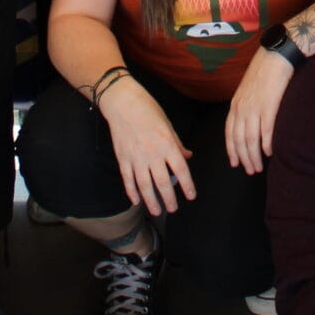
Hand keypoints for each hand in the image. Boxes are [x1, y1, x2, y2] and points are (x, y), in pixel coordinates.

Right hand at [100, 77, 196, 214]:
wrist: (123, 103)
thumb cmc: (148, 110)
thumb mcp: (168, 125)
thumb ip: (178, 144)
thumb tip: (188, 157)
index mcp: (167, 144)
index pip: (181, 170)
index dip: (187, 185)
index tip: (191, 196)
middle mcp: (152, 153)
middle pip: (163, 182)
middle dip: (169, 199)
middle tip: (173, 209)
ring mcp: (136, 157)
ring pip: (145, 185)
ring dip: (151, 201)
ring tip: (157, 211)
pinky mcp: (123, 158)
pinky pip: (128, 179)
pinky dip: (132, 192)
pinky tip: (136, 201)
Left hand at [224, 42, 296, 173]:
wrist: (275, 56)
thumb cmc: (263, 72)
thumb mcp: (247, 90)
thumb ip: (245, 106)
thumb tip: (249, 122)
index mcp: (235, 104)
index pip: (229, 133)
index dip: (231, 150)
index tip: (235, 163)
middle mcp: (242, 108)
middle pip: (239, 140)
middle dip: (244, 158)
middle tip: (250, 170)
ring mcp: (254, 107)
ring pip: (251, 139)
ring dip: (254, 156)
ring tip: (258, 167)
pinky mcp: (269, 106)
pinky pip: (266, 130)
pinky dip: (267, 144)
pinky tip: (270, 152)